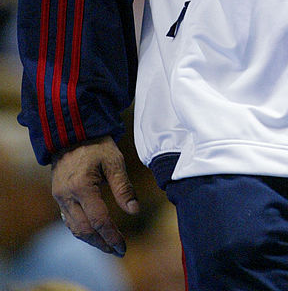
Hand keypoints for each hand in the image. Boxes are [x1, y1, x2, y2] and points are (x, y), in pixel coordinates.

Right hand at [52, 135, 139, 255]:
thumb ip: (123, 187)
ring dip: (91, 240)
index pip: (98, 220)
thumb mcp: (114, 160)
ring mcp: (59, 196)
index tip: (123, 247)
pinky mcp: (58, 195)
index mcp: (81, 186)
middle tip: (118, 250)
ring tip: (108, 245)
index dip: (112, 236)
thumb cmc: (96, 143)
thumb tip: (134, 211)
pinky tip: (94, 233)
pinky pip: (68, 220)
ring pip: (74, 228)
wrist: (72, 131)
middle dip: (101, 243)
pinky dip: (81, 230)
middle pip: (83, 230)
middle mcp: (67, 195)